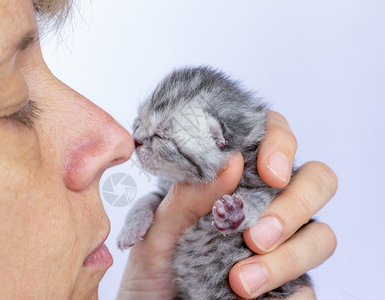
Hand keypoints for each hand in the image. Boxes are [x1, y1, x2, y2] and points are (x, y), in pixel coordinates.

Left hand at [117, 111, 336, 298]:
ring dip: (287, 257)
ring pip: (320, 236)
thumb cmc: (152, 265)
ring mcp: (283, 244)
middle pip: (316, 181)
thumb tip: (231, 160)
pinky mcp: (289, 285)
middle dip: (294, 205)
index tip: (270, 172)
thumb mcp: (158, 229)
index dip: (281, 143)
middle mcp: (266, 205)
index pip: (274, 137)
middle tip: (255, 236)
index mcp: (234, 180)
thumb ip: (188, 195)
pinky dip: (289, 295)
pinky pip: (308, 287)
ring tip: (241, 283)